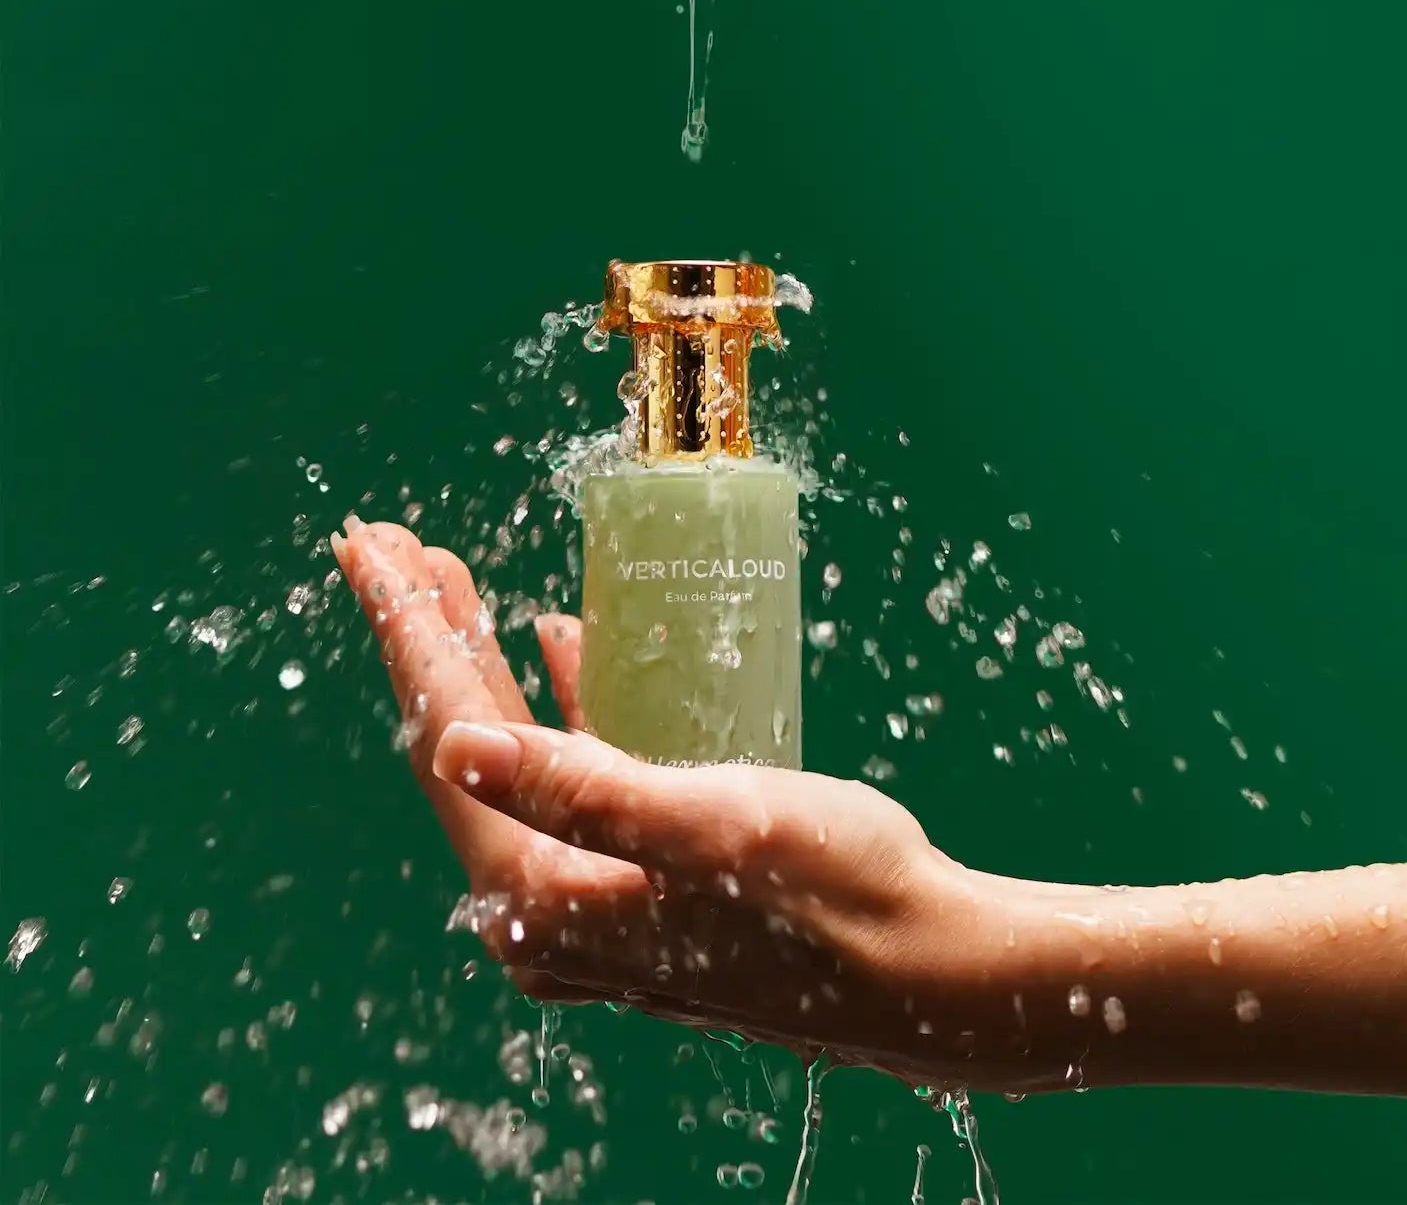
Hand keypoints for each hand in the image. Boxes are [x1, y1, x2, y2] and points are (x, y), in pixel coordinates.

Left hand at [332, 519, 1035, 1084]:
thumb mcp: (709, 831)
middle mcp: (549, 912)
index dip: (408, 634)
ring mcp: (591, 899)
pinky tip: (555, 646)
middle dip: (428, 638)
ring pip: (510, 757)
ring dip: (482, 661)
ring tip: (454, 579)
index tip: (373, 548)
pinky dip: (557, 705)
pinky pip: (570, 777)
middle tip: (395, 544)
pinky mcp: (635, 882)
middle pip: (461, 746)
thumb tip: (460, 747)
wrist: (927, 968)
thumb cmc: (834, 896)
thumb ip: (581, 792)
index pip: (446, 742)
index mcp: (545, 901)